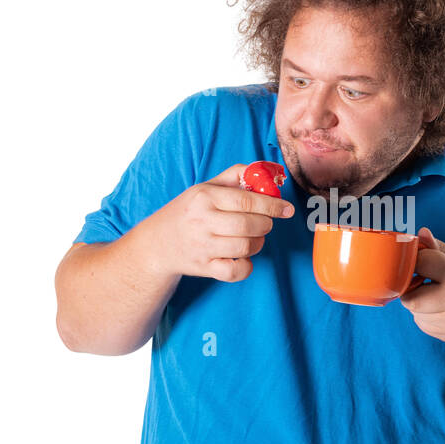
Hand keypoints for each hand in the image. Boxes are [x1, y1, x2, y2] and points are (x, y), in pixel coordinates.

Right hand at [151, 163, 294, 281]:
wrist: (157, 243)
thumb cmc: (187, 211)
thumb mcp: (205, 187)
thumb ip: (234, 176)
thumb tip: (264, 171)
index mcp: (204, 197)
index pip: (247, 200)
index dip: (273, 205)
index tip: (287, 209)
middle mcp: (202, 221)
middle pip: (249, 225)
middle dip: (265, 225)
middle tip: (265, 223)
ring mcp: (202, 246)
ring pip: (245, 248)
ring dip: (258, 243)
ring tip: (254, 238)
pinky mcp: (203, 267)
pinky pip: (234, 272)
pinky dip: (246, 267)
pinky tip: (242, 258)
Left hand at [399, 227, 444, 342]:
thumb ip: (438, 248)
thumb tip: (420, 233)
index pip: (420, 262)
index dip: (417, 260)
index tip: (423, 262)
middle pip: (409, 298)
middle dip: (411, 289)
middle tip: (423, 283)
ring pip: (414, 312)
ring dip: (420, 303)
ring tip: (439, 296)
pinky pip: (422, 323)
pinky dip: (427, 315)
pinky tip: (444, 309)